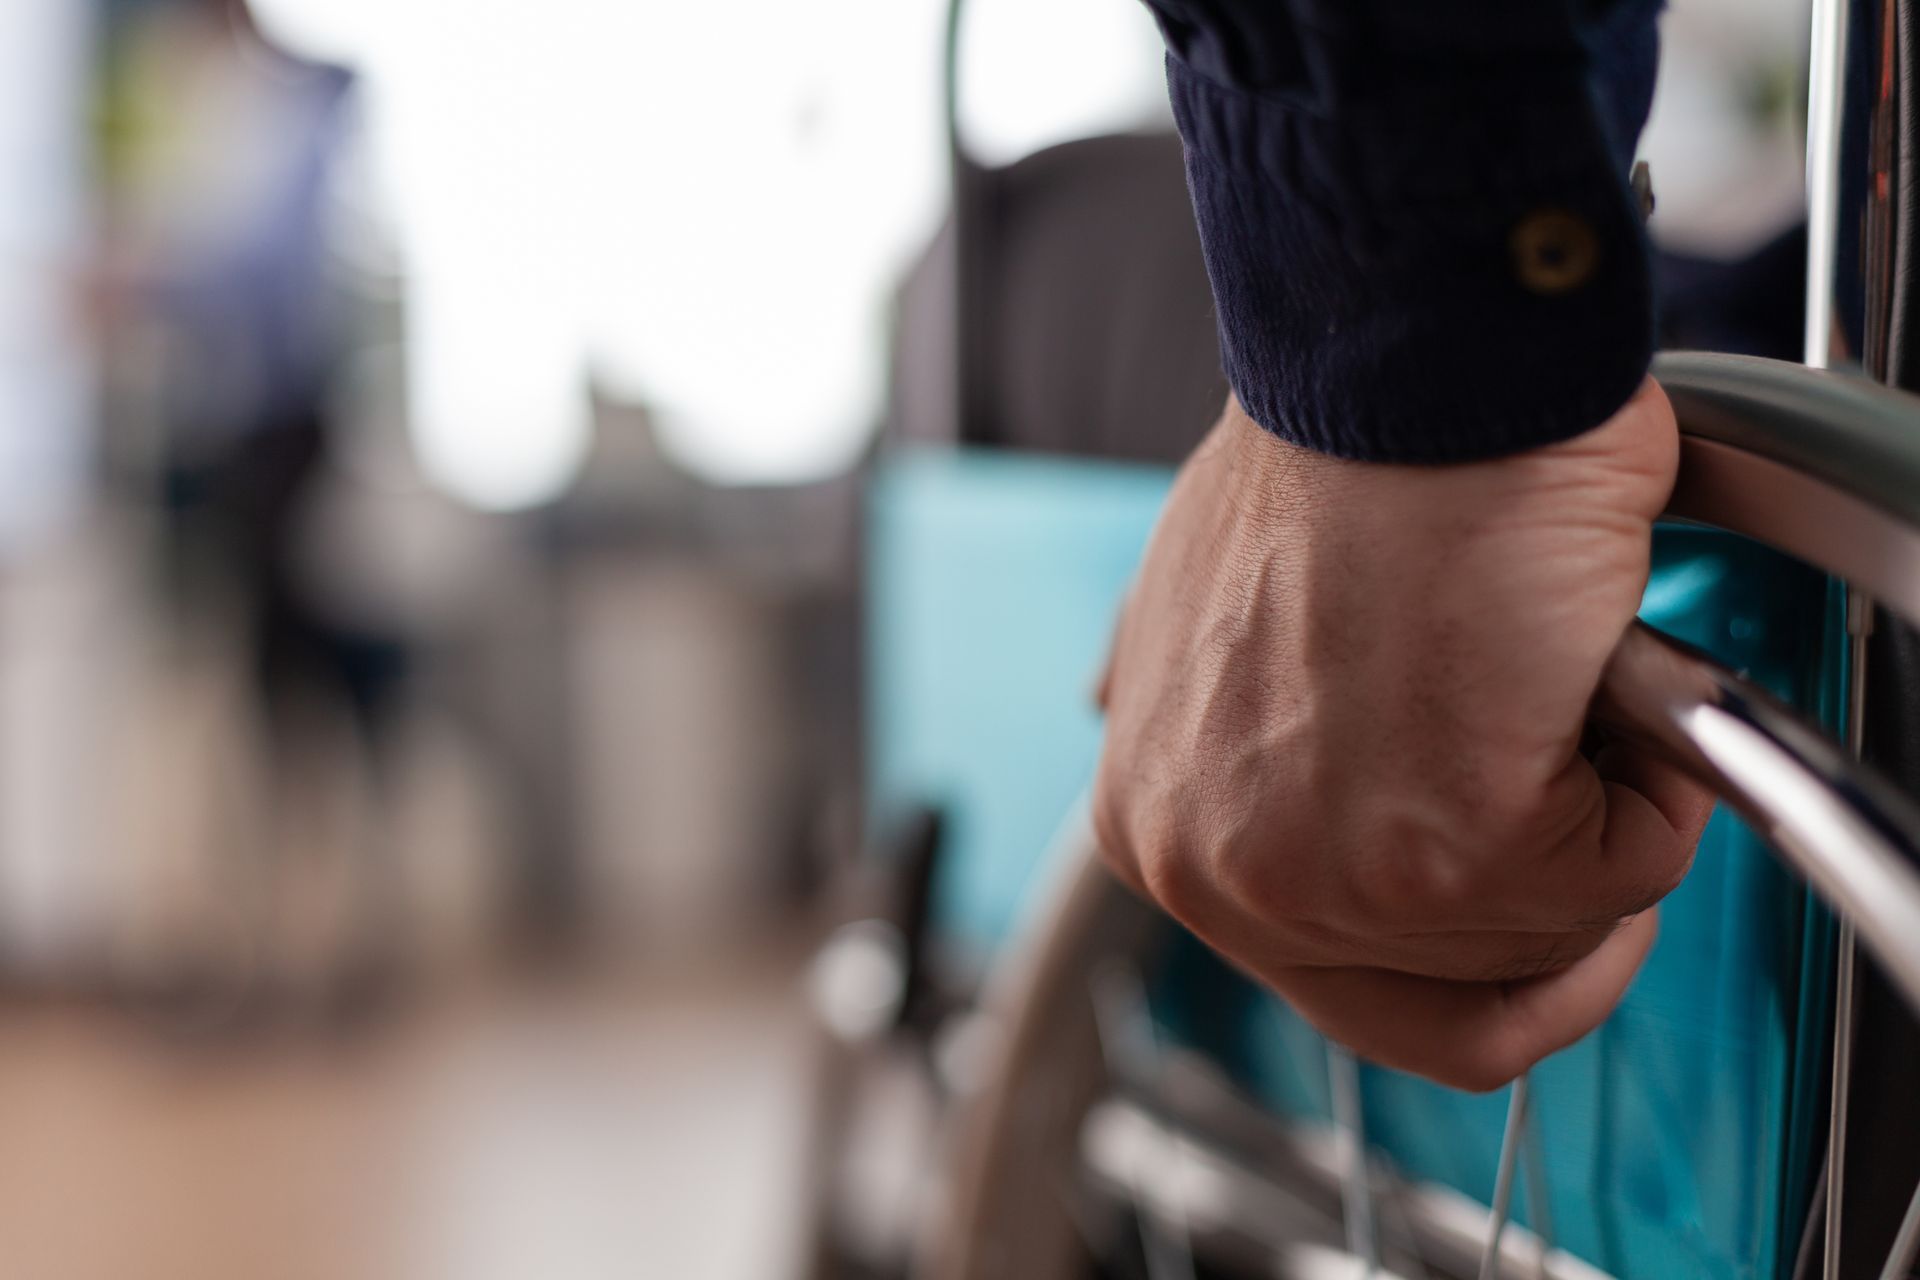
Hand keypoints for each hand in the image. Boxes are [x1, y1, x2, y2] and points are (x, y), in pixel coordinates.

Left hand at [1092, 380, 1714, 1090]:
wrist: (1400, 369)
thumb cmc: (1329, 462)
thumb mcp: (1211, 624)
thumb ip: (1232, 735)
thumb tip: (1287, 775)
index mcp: (1157, 832)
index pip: (1344, 990)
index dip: (1470, 947)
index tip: (1535, 887)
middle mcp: (1214, 879)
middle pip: (1447, 999)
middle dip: (1549, 895)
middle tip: (1584, 775)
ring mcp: (1319, 882)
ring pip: (1543, 940)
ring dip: (1595, 811)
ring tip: (1548, 674)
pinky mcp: (1440, 857)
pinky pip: (1622, 877)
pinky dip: (1653, 776)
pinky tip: (1589, 670)